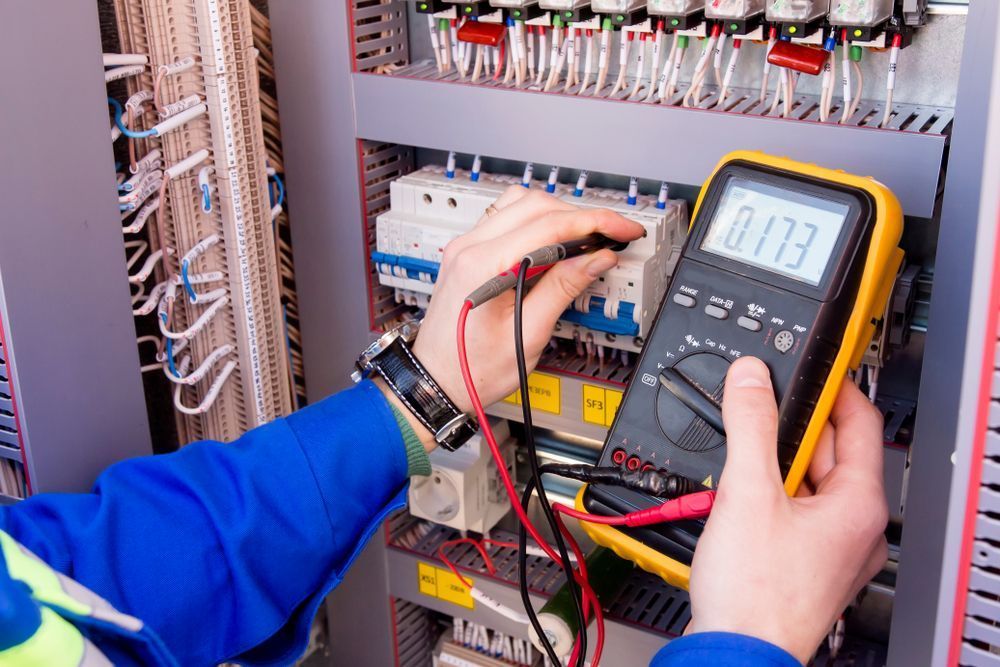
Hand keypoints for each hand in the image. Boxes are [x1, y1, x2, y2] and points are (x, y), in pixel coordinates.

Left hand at [400, 186, 642, 445]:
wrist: (435, 381)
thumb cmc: (472, 370)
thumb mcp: (529, 334)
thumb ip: (563, 289)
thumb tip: (596, 259)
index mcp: (483, 266)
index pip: (549, 224)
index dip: (594, 222)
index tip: (623, 229)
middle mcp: (469, 248)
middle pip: (536, 205)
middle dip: (581, 215)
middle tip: (612, 235)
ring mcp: (465, 247)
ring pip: (520, 204)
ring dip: (558, 214)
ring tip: (587, 239)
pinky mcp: (467, 253)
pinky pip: (506, 219)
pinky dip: (536, 222)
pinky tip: (555, 242)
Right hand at [688, 357, 888, 663]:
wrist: (736, 652)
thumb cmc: (756, 593)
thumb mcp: (748, 491)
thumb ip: (751, 425)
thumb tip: (752, 378)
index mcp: (859, 504)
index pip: (859, 421)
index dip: (833, 386)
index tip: (808, 366)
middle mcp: (856, 527)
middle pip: (830, 450)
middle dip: (792, 426)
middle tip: (757, 407)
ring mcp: (833, 548)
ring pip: (809, 480)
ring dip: (776, 460)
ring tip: (742, 455)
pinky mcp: (807, 562)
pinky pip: (796, 509)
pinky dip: (771, 491)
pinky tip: (741, 494)